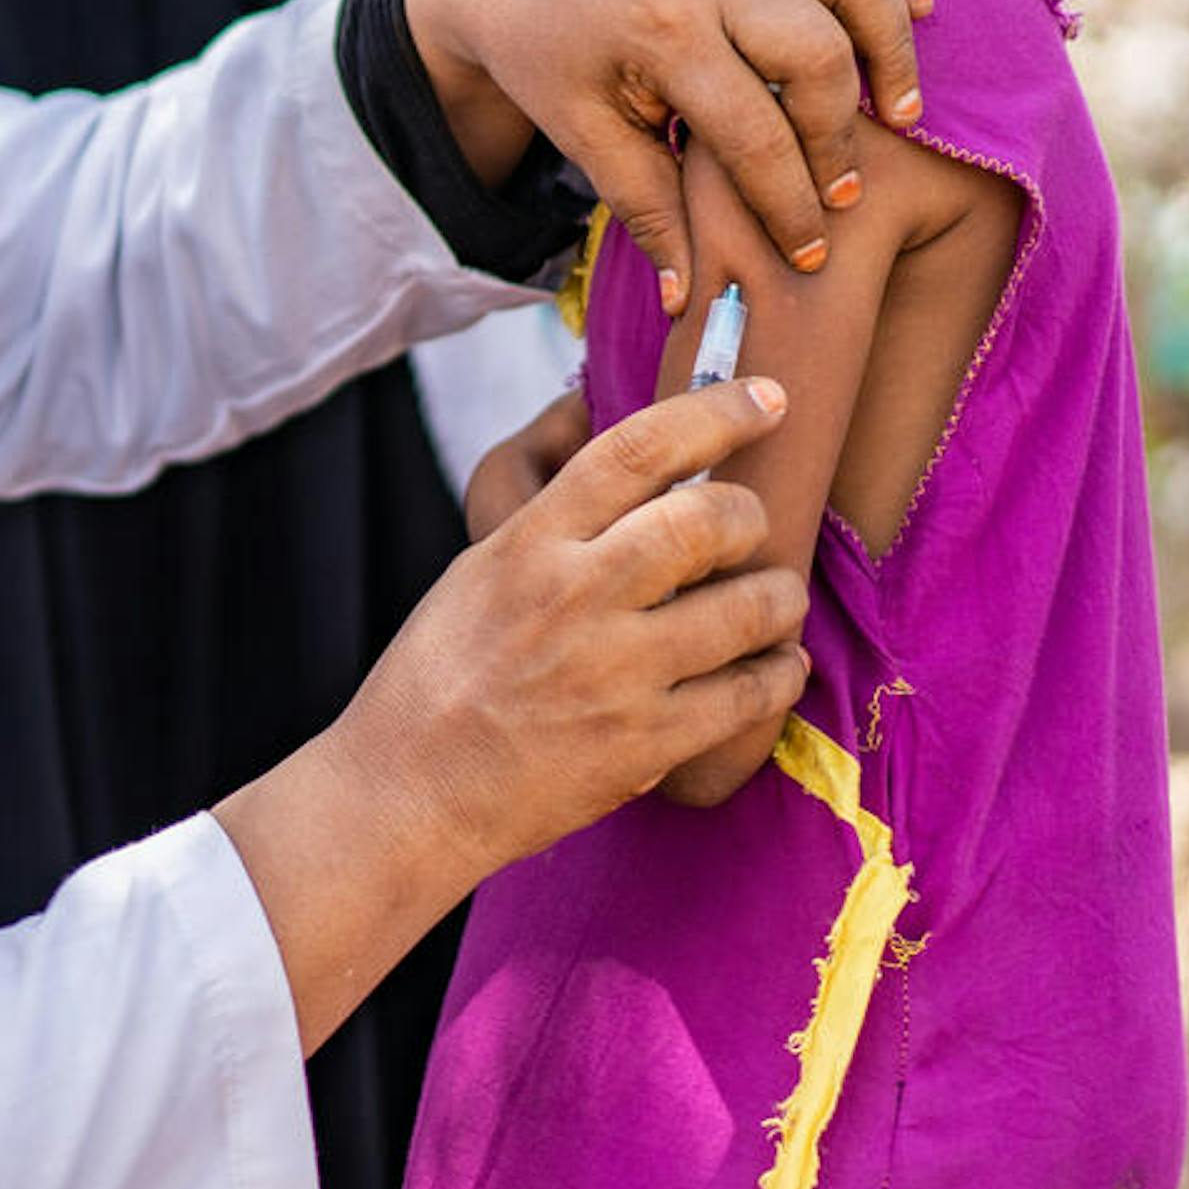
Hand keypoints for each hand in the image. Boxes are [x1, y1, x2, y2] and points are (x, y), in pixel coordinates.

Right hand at [215, 379, 809, 1049]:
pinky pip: (748, 694)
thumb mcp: (478, 571)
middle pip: (707, 520)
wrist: (408, 791)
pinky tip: (778, 666)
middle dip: (751, 515)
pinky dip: (779, 674)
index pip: (637, 449)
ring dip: (780, 597)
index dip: (714, 412)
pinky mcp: (644, 743)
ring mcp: (614, 672)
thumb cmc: (436, 677)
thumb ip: (551, 515)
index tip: (766, 397)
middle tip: (753, 526)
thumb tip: (607, 436)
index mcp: (528, 542)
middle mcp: (574, 596)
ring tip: (775, 600)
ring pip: (748, 608)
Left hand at [405, 0, 931, 310]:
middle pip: (817, 52)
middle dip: (838, 136)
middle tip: (840, 193)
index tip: (807, 256)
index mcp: (660, 30)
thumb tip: (690, 301)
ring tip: (899, 113)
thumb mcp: (582, 134)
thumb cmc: (547, 55)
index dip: (788, 205)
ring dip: (889, 41)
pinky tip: (918, 7)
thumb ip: (645, 209)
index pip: (753, 132)